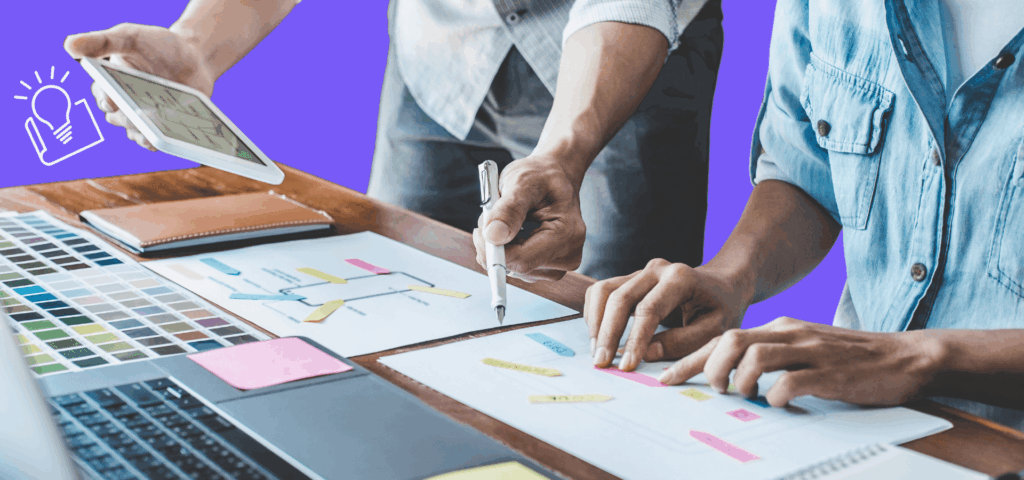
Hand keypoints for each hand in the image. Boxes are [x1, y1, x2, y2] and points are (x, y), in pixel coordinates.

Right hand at [64, 23, 215, 150]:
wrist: (194, 57)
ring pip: (137, 134)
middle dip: (128, 118)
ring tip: (155, 133)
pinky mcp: (164, 128)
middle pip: (119, 119)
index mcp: (110, 82)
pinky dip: (164, 141)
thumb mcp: (130, 37)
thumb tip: (69, 45)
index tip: (112, 102)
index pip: (102, 95)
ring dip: (144, 135)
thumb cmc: (157, 44)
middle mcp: (124, 104)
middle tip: (140, 117)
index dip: (106, 99)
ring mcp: (144, 118)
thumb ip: (102, 41)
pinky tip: (172, 138)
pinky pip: (160, 142)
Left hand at [473, 155, 585, 281]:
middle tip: (492, 215)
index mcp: (567, 234)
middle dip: (496, 245)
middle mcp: (567, 256)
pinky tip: (513, 231)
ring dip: (500, 246)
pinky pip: (516, 268)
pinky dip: (507, 251)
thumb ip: (508, 210)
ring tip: (507, 219)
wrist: (554, 176)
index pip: (522, 260)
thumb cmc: (541, 176)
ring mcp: (559, 266)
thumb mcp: (523, 182)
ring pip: (513, 269)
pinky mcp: (548, 268)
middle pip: (516, 267)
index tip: (480, 231)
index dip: (494, 251)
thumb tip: (493, 237)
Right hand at [585, 260, 747, 371]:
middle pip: (619, 298)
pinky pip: (602, 291)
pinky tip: (599, 337)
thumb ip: (684, 342)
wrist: (722, 285)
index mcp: (680, 278)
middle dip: (607, 333)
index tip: (627, 366)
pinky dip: (594, 314)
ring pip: (603, 291)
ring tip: (597, 352)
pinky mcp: (630, 278)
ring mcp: (640, 271)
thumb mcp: (715, 330)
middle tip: (601, 363)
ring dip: (595, 323)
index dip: (634, 340)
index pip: (648, 310)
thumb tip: (647, 353)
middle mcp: (656, 269)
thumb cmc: (722, 309)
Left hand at [658, 317, 942, 406]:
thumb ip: (773, 357)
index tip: (666, 379)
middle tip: (713, 390)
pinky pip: (791, 381)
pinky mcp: (831, 373)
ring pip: (755, 356)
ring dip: (739, 380)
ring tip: (745, 395)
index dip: (690, 359)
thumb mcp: (805, 348)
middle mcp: (791, 333)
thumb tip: (731, 379)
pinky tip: (779, 403)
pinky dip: (776, 395)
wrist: (907, 357)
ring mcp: (811, 351)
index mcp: (781, 328)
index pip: (723, 337)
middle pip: (731, 339)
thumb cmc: (852, 359)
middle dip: (709, 367)